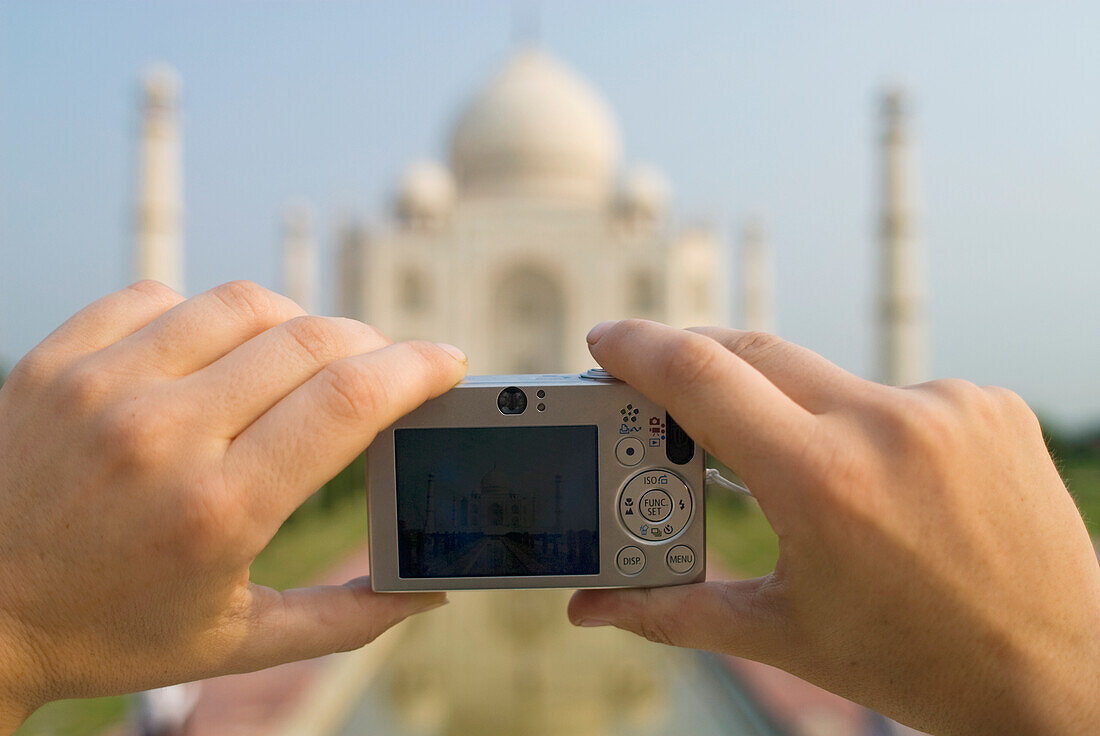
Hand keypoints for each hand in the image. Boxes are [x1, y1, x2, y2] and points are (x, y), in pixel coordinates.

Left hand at [0, 281, 466, 731]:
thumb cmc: (108, 631)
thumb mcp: (235, 642)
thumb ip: (345, 619)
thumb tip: (429, 590)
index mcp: (219, 512)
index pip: (348, 400)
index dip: (416, 368)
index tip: (445, 363)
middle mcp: (163, 436)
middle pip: (312, 341)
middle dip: (373, 346)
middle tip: (384, 369)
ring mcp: (104, 387)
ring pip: (244, 304)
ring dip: (298, 324)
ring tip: (304, 359)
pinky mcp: (60, 360)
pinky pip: (163, 296)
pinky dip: (210, 317)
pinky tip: (216, 354)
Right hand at [569, 320, 1099, 735]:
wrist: (1064, 677)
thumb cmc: (920, 663)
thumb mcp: (783, 634)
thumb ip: (672, 609)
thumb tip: (591, 608)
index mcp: (820, 482)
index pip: (701, 376)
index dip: (637, 348)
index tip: (603, 339)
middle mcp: (886, 425)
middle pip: (753, 352)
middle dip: (698, 364)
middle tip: (666, 390)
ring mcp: (946, 406)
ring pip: (826, 377)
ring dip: (792, 409)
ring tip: (808, 480)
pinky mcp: (987, 404)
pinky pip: (894, 392)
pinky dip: (865, 424)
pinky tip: (883, 480)